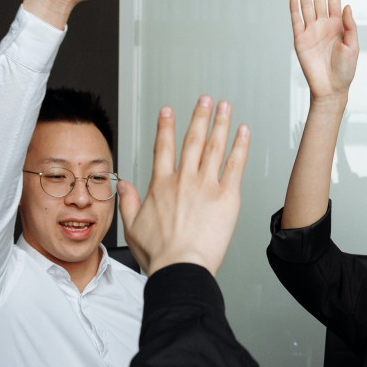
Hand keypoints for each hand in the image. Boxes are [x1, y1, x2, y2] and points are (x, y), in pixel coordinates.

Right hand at [117, 97, 249, 276]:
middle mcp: (184, 180)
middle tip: (205, 100)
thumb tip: (124, 186)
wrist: (181, 266)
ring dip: (220, 123)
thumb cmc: (160, 254)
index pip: (163, 147)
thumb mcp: (132, 227)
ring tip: (224, 107)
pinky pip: (235, 164)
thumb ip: (128, 202)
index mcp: (161, 186)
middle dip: (199, 116)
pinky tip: (243, 131)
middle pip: (192, 139)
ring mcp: (206, 186)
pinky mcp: (227, 196)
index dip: (166, 126)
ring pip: (214, 146)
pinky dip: (240, 145)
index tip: (168, 111)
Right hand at [290, 0, 358, 102]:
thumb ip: (350, 26)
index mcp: (338, 24)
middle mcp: (324, 24)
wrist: (331, 89)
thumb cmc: (345, 70)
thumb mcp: (353, 46)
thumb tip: (346, 5)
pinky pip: (296, 21)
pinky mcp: (300, 41)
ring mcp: (311, 31)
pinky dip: (294, 8)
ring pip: (306, 4)